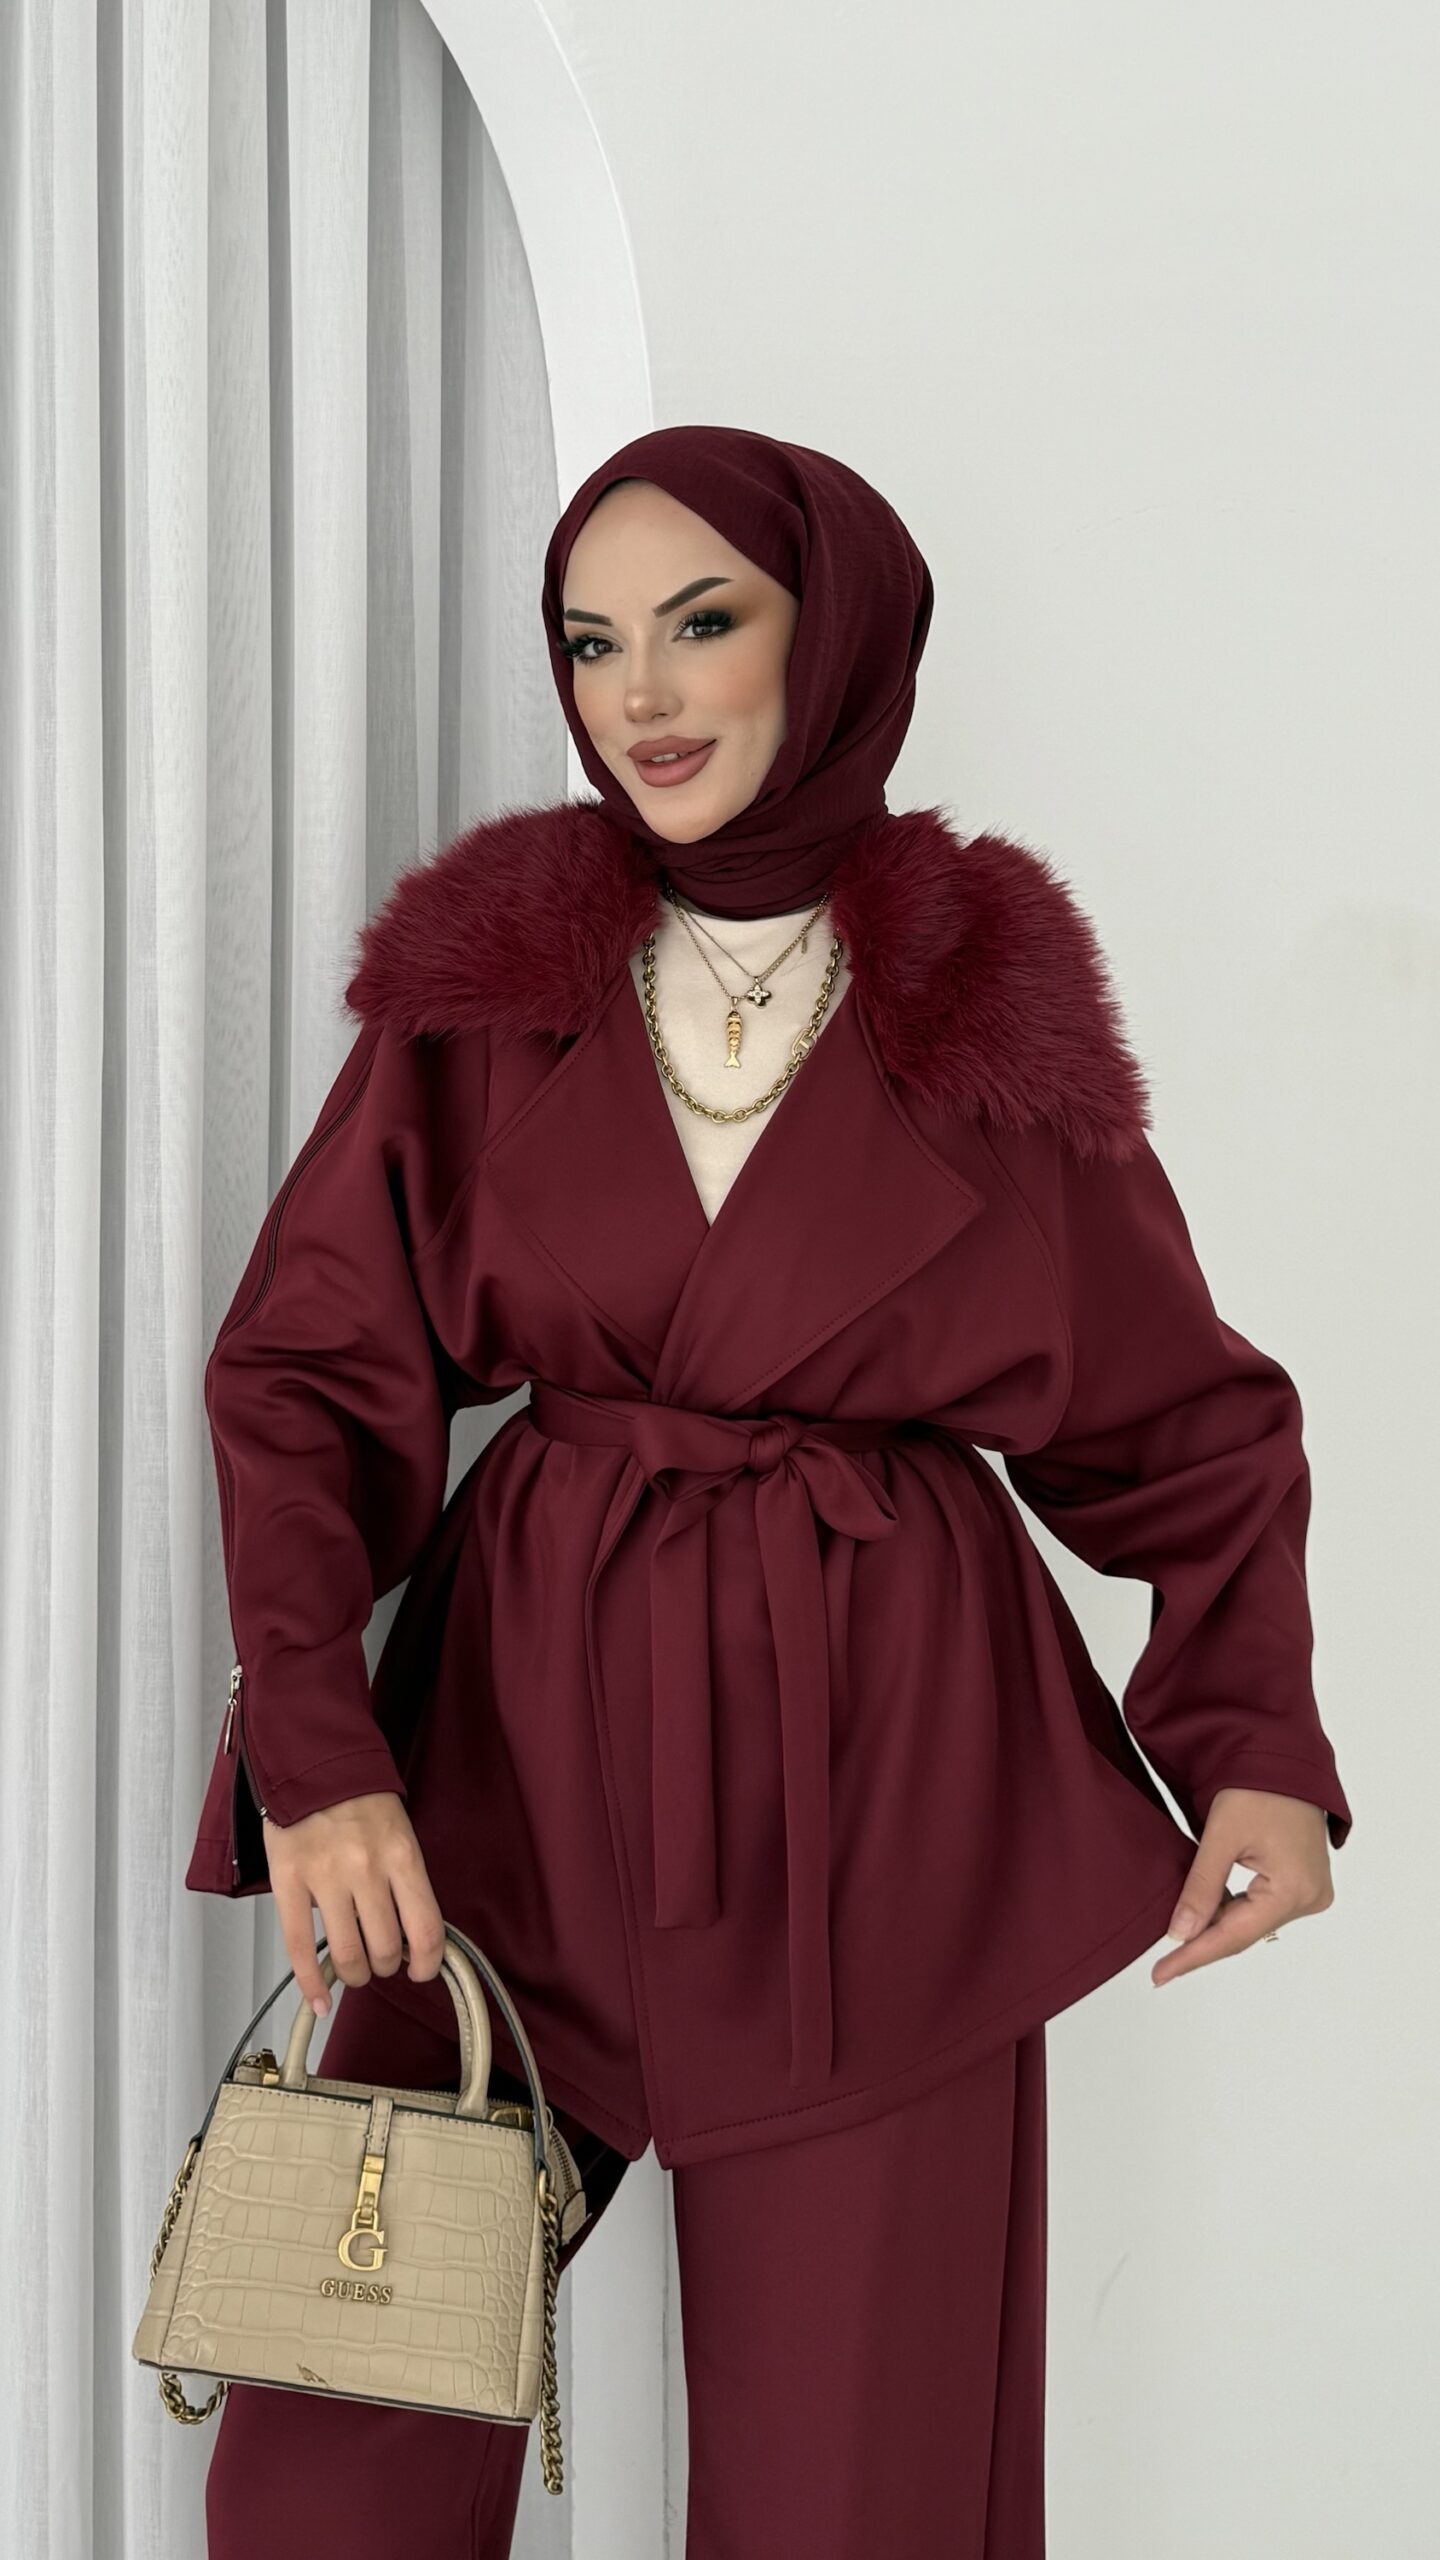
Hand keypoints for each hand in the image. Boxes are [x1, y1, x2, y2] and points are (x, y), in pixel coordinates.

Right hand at [263, 1791, 447, 2018]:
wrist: (311, 1760)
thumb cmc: (359, 1799)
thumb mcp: (399, 1832)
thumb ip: (405, 1881)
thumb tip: (412, 1938)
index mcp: (401, 1855)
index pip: (426, 1928)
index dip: (428, 1962)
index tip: (423, 1971)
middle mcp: (366, 1868)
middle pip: (386, 1949)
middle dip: (386, 1965)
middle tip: (381, 1959)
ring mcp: (325, 1876)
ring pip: (348, 1955)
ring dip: (355, 1974)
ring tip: (355, 1968)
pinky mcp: (288, 1881)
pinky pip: (299, 1947)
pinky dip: (311, 1983)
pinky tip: (320, 2000)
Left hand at [1151, 1787, 1334, 1985]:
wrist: (1284, 1761)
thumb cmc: (1258, 1787)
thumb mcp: (1222, 1836)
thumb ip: (1201, 1887)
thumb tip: (1180, 1932)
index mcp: (1293, 1889)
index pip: (1234, 1936)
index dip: (1193, 1956)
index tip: (1160, 1975)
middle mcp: (1309, 1898)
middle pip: (1244, 1933)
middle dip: (1203, 1943)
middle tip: (1162, 1963)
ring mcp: (1310, 1892)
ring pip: (1252, 1922)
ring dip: (1217, 1925)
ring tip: (1179, 1933)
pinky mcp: (1304, 1883)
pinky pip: (1262, 1908)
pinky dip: (1234, 1910)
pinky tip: (1208, 1910)